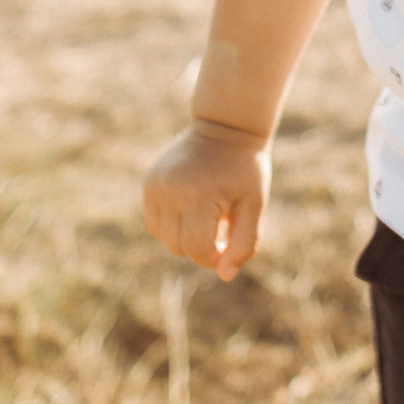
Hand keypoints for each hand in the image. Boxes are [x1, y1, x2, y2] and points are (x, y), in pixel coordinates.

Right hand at [142, 119, 270, 280]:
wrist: (225, 128)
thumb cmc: (245, 170)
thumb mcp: (255, 206)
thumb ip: (244, 244)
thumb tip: (224, 276)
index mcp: (199, 196)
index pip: (197, 250)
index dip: (216, 255)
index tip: (230, 238)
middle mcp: (171, 191)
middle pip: (179, 247)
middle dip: (201, 245)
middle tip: (222, 223)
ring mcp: (155, 186)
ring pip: (164, 238)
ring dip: (185, 236)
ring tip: (206, 212)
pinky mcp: (148, 184)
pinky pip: (154, 223)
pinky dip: (171, 225)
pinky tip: (191, 207)